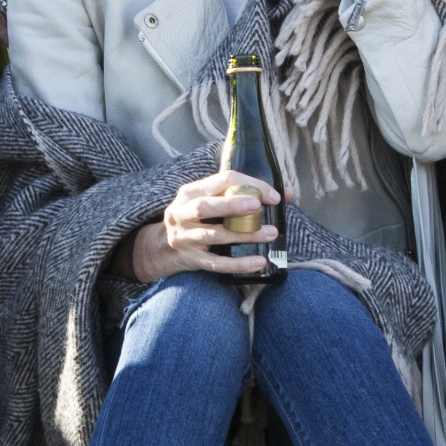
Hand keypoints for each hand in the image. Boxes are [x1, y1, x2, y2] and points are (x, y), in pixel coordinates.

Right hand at [128, 168, 283, 283]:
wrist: (159, 248)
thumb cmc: (194, 219)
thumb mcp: (208, 201)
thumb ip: (240, 195)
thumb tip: (286, 193)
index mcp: (190, 192)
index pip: (221, 181)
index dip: (249, 185)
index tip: (273, 196)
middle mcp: (183, 213)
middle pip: (206, 206)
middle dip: (233, 204)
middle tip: (258, 206)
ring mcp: (186, 238)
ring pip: (215, 235)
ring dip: (244, 235)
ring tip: (270, 233)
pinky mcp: (192, 260)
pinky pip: (217, 263)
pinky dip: (239, 264)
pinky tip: (259, 261)